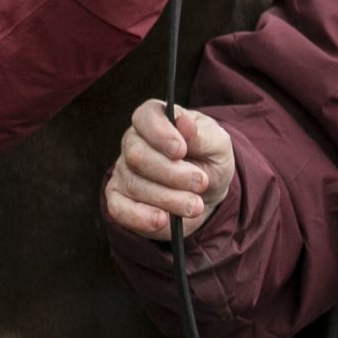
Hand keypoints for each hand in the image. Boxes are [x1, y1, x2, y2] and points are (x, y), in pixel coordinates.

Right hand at [104, 99, 235, 238]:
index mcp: (155, 119)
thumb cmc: (209, 159)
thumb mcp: (217, 144)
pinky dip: (141, 217)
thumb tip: (184, 122)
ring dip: (168, 199)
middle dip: (172, 174)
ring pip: (135, 185)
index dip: (160, 133)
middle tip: (200, 183)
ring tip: (195, 205)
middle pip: (137, 155)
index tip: (181, 150)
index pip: (145, 117)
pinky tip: (163, 219)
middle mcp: (133, 142)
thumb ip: (202, 134)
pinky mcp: (119, 200)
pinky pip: (119, 209)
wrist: (206, 192)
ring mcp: (123, 171)